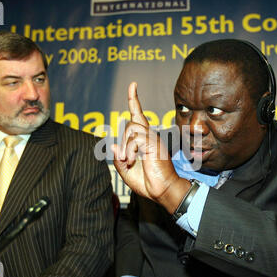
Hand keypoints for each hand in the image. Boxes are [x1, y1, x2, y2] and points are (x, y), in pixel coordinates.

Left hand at [111, 82, 189, 213]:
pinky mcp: (154, 144)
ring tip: (129, 161)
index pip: (138, 115)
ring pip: (132, 128)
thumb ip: (118, 158)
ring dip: (126, 147)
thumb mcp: (126, 171)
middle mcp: (150, 136)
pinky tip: (132, 161)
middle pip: (130, 123)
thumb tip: (114, 144)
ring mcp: (153, 139)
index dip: (134, 100)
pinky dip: (129, 151)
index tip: (133, 85)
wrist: (162, 192)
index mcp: (145, 141)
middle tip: (126, 160)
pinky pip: (135, 139)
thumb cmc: (147, 183)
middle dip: (124, 141)